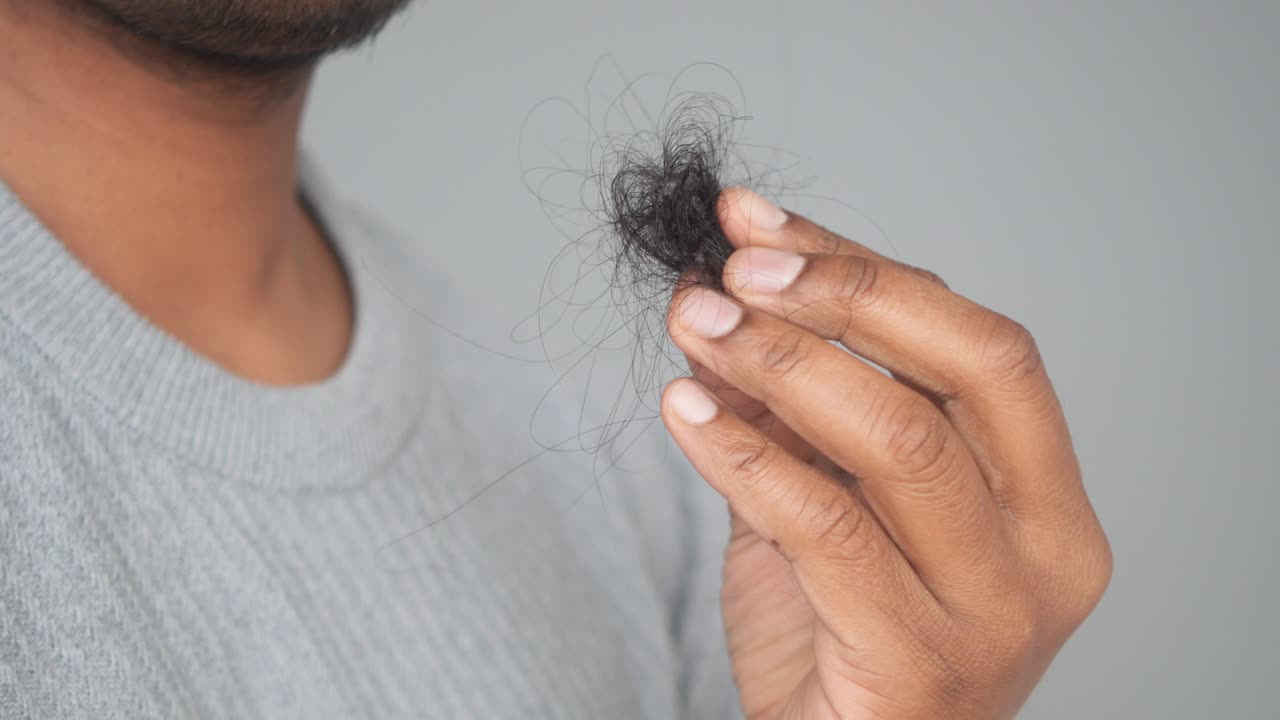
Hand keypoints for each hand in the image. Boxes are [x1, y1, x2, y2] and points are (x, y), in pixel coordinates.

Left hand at [660, 189, 1111, 718]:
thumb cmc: (839, 644)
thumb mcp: (821, 504)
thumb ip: (788, 413)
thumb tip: (721, 297)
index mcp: (1043, 499)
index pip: (977, 345)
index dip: (864, 267)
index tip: (761, 223)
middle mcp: (1045, 550)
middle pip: (969, 368)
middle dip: (843, 294)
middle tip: (737, 267)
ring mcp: (994, 612)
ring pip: (900, 440)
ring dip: (781, 361)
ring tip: (697, 323)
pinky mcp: (918, 663)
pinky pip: (825, 526)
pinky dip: (744, 452)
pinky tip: (683, 409)